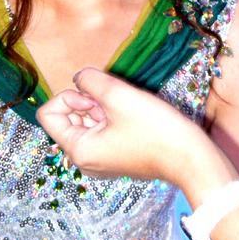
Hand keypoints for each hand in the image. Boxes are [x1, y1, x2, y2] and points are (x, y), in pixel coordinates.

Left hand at [36, 66, 205, 185]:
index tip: (94, 98)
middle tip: (113, 101)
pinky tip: (131, 117)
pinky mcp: (115, 156)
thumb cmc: (155, 129)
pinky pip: (101, 130)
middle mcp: (84, 160)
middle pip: (66, 118)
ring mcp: (100, 160)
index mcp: (78, 150)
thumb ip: (89, 80)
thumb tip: (79, 79)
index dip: (68, 97)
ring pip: (85, 122)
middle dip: (85, 101)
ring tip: (125, 108)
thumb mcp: (117, 95)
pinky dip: (110, 117)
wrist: (191, 158)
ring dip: (100, 107)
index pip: (48, 114)